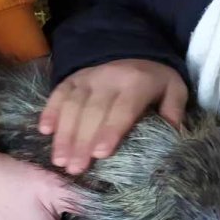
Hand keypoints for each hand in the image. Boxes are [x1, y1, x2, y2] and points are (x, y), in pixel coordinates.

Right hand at [38, 58, 188, 174]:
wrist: (136, 50)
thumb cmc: (155, 80)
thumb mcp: (174, 90)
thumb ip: (174, 111)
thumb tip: (172, 135)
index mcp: (137, 82)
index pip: (123, 108)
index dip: (111, 131)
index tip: (100, 154)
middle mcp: (109, 77)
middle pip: (93, 111)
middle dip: (82, 141)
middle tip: (75, 168)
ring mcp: (88, 76)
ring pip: (72, 105)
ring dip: (64, 133)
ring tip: (60, 160)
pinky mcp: (73, 78)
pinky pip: (58, 93)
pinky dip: (50, 111)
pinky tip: (44, 131)